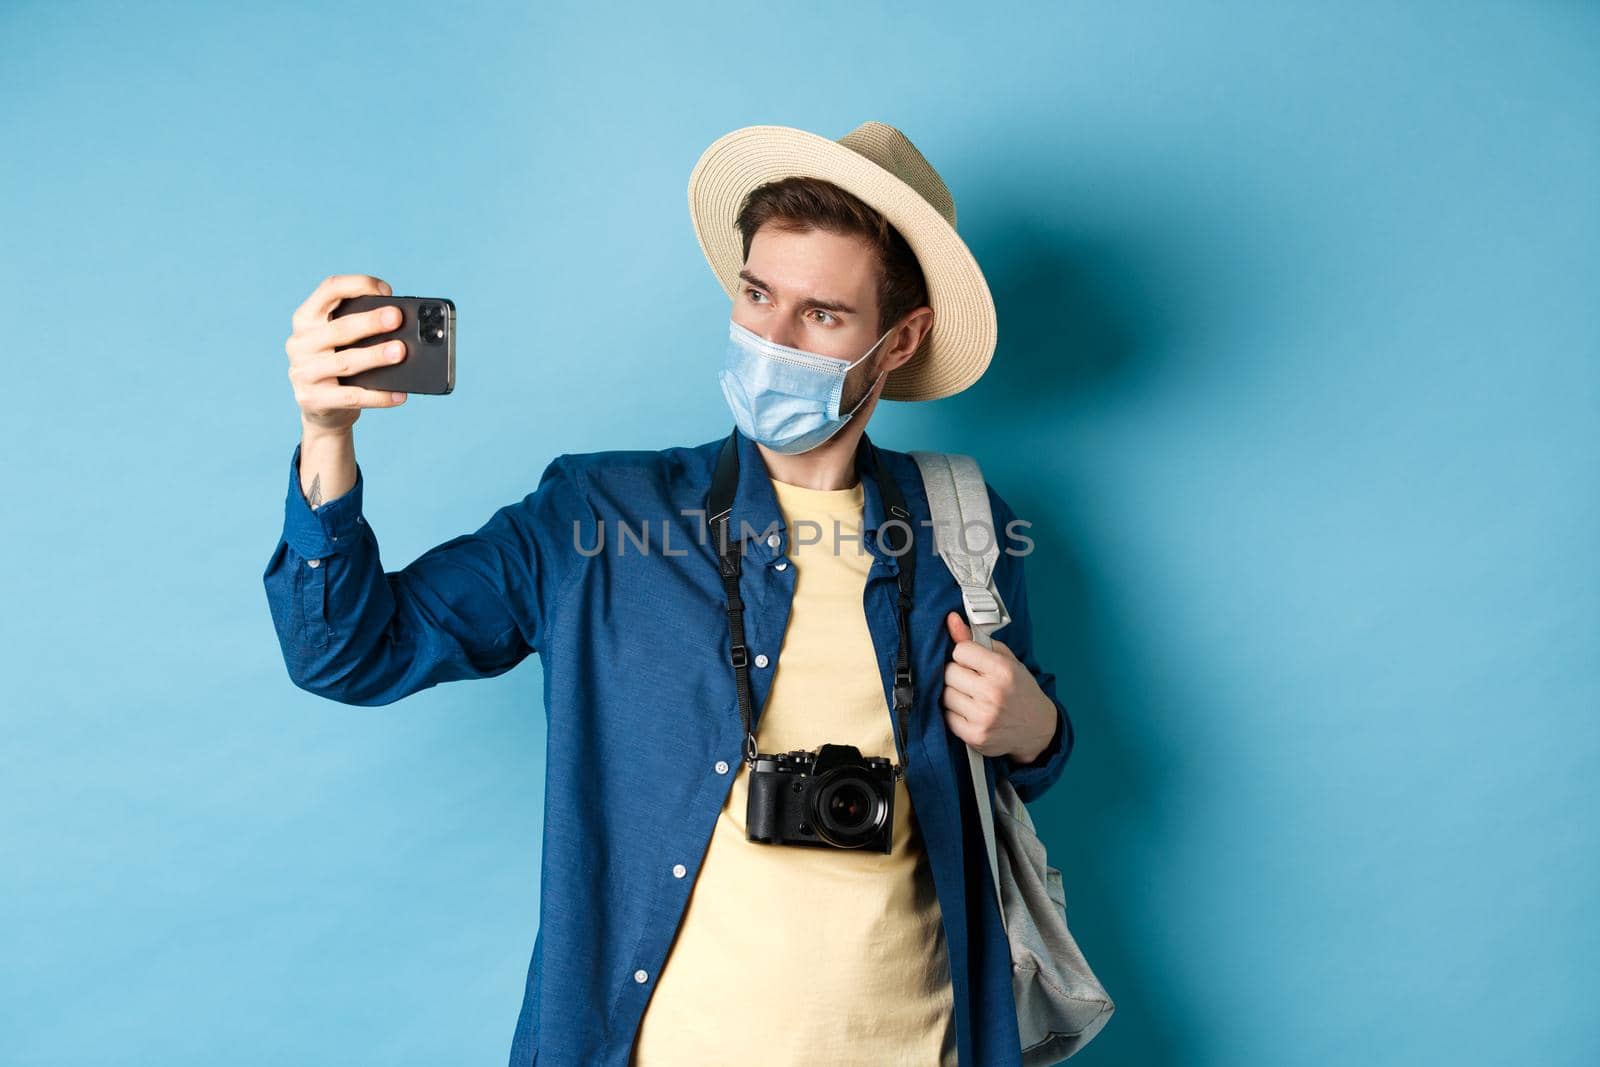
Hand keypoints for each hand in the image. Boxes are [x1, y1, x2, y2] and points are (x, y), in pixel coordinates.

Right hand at [284, 273, 409, 432]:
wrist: (322, 410)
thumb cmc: (340, 367)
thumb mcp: (343, 341)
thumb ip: (361, 328)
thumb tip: (402, 324)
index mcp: (306, 318)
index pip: (329, 289)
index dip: (358, 284)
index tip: (387, 291)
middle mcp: (299, 342)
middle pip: (339, 328)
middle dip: (370, 322)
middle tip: (397, 318)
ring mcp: (302, 372)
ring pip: (345, 362)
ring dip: (375, 356)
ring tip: (401, 352)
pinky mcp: (312, 399)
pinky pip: (351, 396)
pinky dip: (378, 396)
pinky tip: (399, 395)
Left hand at [941, 611, 1058, 763]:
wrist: (1038, 729)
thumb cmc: (1020, 690)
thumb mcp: (1005, 660)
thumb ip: (975, 639)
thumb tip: (951, 620)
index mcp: (1002, 670)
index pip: (960, 651)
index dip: (964, 655)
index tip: (973, 661)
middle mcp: (993, 693)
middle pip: (949, 672)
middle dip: (957, 674)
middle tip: (971, 680)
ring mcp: (983, 717)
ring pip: (944, 694)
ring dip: (953, 693)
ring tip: (971, 696)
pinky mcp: (975, 736)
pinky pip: (946, 716)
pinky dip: (953, 713)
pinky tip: (969, 711)